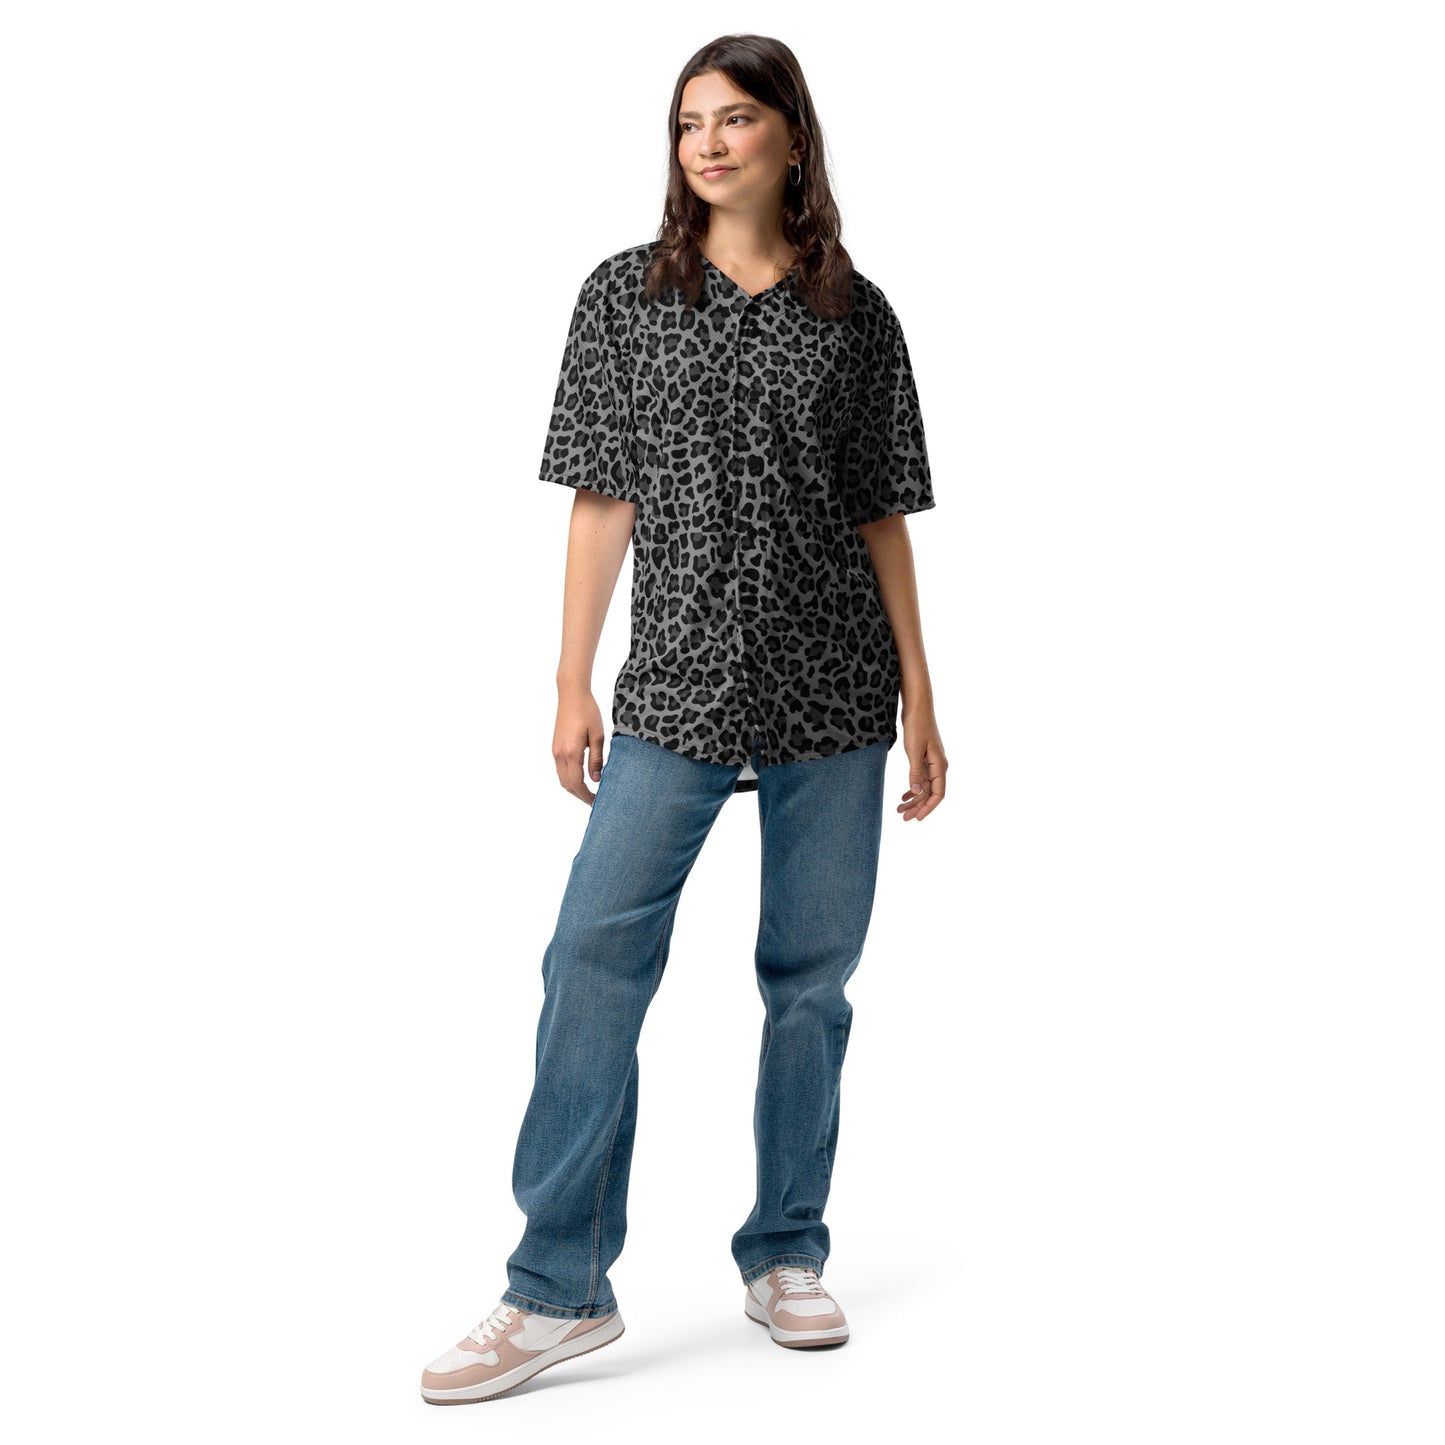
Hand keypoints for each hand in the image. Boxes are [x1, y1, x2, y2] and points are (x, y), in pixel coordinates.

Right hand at [553, 690, 606, 805]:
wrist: (571, 694)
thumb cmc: (588, 711)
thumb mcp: (598, 736)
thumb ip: (596, 759)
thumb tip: (596, 779)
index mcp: (571, 752)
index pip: (577, 783)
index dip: (586, 796)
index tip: (597, 802)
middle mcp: (559, 754)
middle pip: (566, 784)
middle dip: (580, 795)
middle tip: (594, 801)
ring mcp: (555, 750)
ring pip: (562, 778)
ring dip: (574, 787)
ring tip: (589, 792)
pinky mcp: (555, 746)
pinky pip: (560, 769)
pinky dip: (569, 777)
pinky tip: (581, 777)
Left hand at [898, 709, 946, 820]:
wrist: (918, 707)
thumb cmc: (917, 726)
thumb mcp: (914, 750)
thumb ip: (915, 772)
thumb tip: (916, 792)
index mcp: (939, 766)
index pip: (938, 794)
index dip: (928, 808)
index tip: (917, 818)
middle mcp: (938, 766)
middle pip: (930, 793)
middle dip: (918, 807)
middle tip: (903, 818)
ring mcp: (931, 763)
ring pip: (924, 787)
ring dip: (913, 799)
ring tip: (899, 810)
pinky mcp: (924, 758)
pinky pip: (921, 779)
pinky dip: (912, 788)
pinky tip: (903, 796)